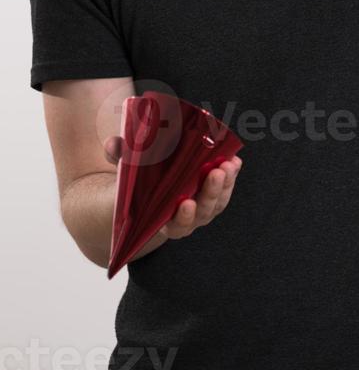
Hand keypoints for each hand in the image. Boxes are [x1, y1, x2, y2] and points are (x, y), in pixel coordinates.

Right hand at [103, 135, 242, 240]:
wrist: (147, 190)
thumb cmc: (136, 185)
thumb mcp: (125, 172)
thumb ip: (119, 158)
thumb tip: (113, 143)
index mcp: (163, 221)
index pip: (177, 226)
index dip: (183, 217)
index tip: (185, 204)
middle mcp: (186, 218)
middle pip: (203, 212)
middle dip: (211, 193)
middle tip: (215, 172)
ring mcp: (201, 207)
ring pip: (218, 202)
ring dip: (225, 183)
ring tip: (229, 164)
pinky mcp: (212, 194)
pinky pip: (225, 189)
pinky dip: (231, 176)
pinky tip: (234, 161)